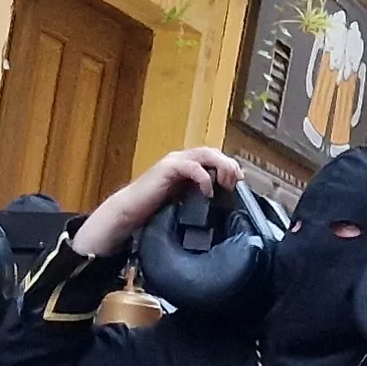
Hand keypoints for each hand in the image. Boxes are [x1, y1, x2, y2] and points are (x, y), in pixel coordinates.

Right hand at [70, 146, 239, 256]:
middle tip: (236, 182)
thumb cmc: (152, 211)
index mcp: (185, 166)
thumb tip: (220, 203)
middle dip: (228, 165)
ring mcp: (174, 162)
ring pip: (205, 154)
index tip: (239, 183)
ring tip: (226, 183)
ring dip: (220, 166)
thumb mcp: (182, 203)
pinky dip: (204, 177)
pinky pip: (192, 167)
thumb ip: (197, 197)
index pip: (213, 158)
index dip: (228, 167)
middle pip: (212, 152)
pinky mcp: (167, 168)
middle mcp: (181, 159)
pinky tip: (208, 191)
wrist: (127, 213)